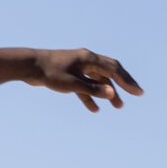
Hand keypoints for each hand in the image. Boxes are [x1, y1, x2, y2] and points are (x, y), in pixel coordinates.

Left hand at [27, 48, 143, 111]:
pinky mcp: (70, 75)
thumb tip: (112, 93)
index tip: (138, 92)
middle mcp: (86, 60)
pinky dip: (90, 96)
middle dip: (122, 85)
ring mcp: (78, 67)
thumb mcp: (72, 84)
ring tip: (117, 107)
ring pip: (97, 80)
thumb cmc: (49, 73)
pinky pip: (84, 86)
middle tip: (133, 96)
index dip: (127, 81)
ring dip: (107, 93)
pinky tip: (94, 109)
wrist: (28, 67)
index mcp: (89, 59)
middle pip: (109, 73)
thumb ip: (92, 89)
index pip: (114, 69)